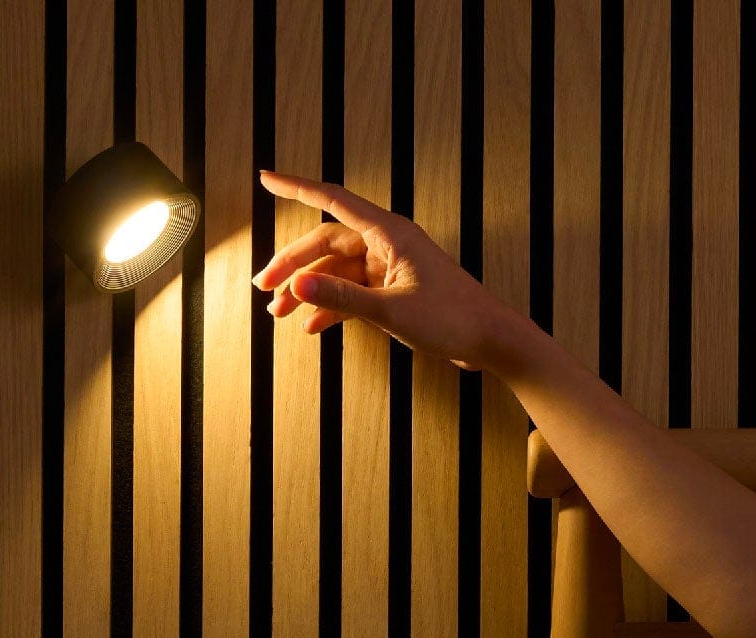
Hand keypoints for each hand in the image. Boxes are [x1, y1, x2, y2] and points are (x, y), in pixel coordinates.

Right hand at [252, 168, 521, 369]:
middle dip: (293, 265)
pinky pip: (355, 293)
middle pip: (326, 244)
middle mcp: (388, 245)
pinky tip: (313, 326)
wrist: (492, 341)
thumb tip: (297, 286)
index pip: (332, 200)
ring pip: (338, 272)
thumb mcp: (392, 311)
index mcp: (389, 234)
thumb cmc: (453, 319)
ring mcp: (391, 269)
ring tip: (280, 314)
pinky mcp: (397, 292)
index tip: (265, 178)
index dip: (296, 187)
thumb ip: (343, 299)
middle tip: (264, 288)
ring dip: (309, 291)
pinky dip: (333, 307)